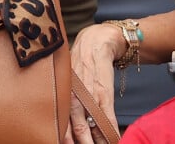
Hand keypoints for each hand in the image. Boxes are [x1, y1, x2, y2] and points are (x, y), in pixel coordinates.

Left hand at [62, 24, 121, 142]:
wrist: (96, 40)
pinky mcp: (103, 88)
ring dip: (97, 141)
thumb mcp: (69, 81)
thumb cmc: (81, 64)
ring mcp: (88, 91)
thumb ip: (67, 103)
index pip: (59, 122)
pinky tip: (114, 140)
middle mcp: (72, 93)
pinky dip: (110, 129)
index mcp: (62, 93)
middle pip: (76, 128)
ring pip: (91, 124)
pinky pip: (106, 113)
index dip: (64, 138)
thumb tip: (67, 129)